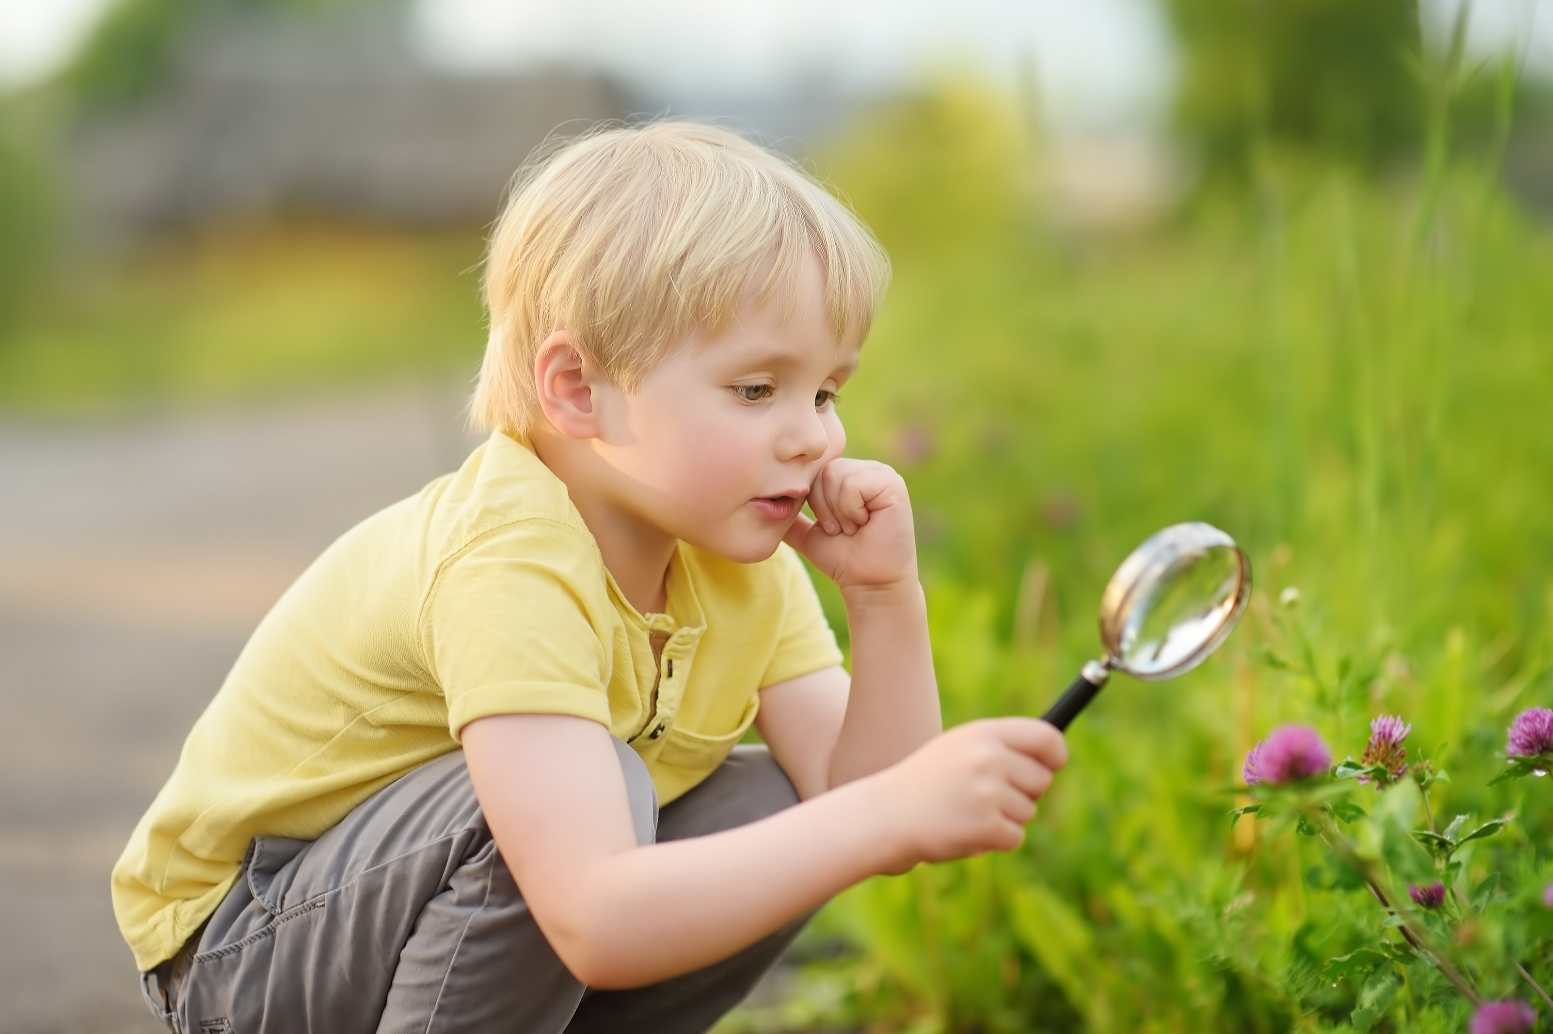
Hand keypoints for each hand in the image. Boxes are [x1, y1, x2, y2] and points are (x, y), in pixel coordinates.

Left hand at [784, 459, 916, 593]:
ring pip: (835, 475)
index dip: (814, 503)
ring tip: (854, 527)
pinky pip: (852, 484)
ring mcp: (882, 474)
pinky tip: (865, 523)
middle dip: (825, 508)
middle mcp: (867, 469)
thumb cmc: (842, 560)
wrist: (869, 583)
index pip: (813, 470)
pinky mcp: (893, 484)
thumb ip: (790, 518)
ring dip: (838, 512)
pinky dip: (851, 510)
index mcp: (850, 475)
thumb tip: (759, 508)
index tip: (832, 528)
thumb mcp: (808, 534)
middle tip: (844, 529)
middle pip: (823, 471)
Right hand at [869, 718, 1067, 870]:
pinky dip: (996, 840)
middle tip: (987, 796)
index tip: (1053, 765)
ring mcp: (988, 792)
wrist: (888, 814)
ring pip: (1028, 811)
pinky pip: (1015, 837)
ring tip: (968, 811)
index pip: (1045, 737)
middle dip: (1023, 793)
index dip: (1055, 754)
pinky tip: (966, 830)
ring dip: (1005, 818)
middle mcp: (989, 758)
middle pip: (1042, 780)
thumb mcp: (960, 748)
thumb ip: (1002, 746)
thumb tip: (1054, 754)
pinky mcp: (986, 825)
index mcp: (985, 734)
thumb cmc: (928, 781)